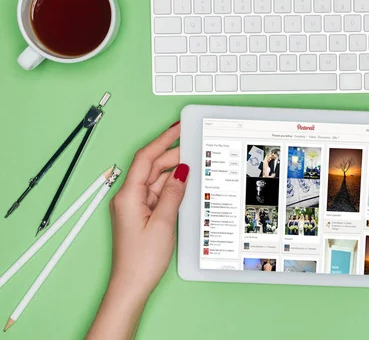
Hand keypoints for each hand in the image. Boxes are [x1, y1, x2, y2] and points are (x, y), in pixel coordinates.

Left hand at [87, 122, 188, 339]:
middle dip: (172, 154)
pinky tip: (185, 184)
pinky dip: (171, 187)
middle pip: (151, 167)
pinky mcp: (142, 214)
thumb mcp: (163, 223)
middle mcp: (129, 198)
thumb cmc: (141, 260)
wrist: (131, 285)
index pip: (145, 158)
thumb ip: (173, 194)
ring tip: (194, 162)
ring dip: (173, 171)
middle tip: (193, 144)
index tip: (177, 129)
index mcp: (128, 196)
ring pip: (156, 180)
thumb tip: (182, 172)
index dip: (163, 140)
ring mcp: (135, 206)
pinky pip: (158, 193)